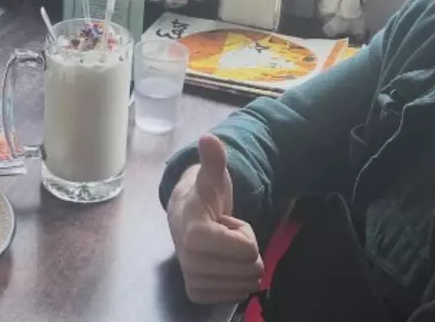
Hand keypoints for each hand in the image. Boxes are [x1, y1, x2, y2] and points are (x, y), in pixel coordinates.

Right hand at [167, 135, 263, 304]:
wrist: (185, 217)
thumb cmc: (204, 197)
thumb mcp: (213, 177)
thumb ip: (213, 160)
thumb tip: (208, 138)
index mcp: (195, 234)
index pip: (247, 249)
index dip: (244, 232)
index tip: (226, 221)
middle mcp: (190, 261)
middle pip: (249, 268)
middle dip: (245, 249)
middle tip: (226, 234)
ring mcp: (193, 280)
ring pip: (245, 283)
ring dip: (240, 264)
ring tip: (223, 246)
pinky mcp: (196, 293)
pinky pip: (234, 296)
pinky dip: (234, 280)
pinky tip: (220, 262)